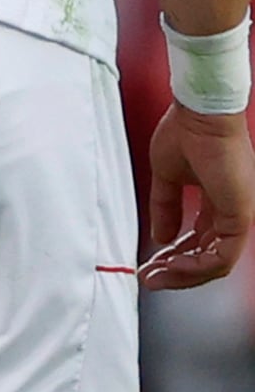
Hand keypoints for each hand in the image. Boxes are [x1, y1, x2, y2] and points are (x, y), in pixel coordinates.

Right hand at [142, 103, 254, 288]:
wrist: (200, 114)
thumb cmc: (187, 132)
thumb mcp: (167, 176)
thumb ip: (166, 208)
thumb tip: (161, 236)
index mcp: (219, 200)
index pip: (200, 241)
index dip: (174, 255)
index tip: (150, 262)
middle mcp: (234, 212)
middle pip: (208, 257)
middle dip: (176, 271)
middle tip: (150, 277)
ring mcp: (240, 216)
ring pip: (216, 263)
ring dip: (183, 273)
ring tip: (156, 276)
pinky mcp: (241, 217)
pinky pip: (221, 257)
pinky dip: (195, 266)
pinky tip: (171, 265)